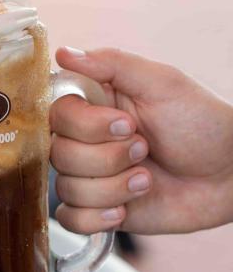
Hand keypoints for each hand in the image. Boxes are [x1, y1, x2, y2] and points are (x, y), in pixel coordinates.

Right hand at [50, 47, 232, 234]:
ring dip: (113, 188)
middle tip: (145, 150)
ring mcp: (91, 177)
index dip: (86, 126)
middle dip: (108, 158)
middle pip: (59, 154)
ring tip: (146, 180)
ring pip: (67, 188)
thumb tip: (63, 52)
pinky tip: (123, 211)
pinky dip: (94, 217)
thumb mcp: (161, 83)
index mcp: (94, 106)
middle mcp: (85, 141)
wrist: (232, 174)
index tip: (126, 124)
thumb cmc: (202, 123)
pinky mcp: (99, 209)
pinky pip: (71, 219)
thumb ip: (111, 64)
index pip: (56, 115)